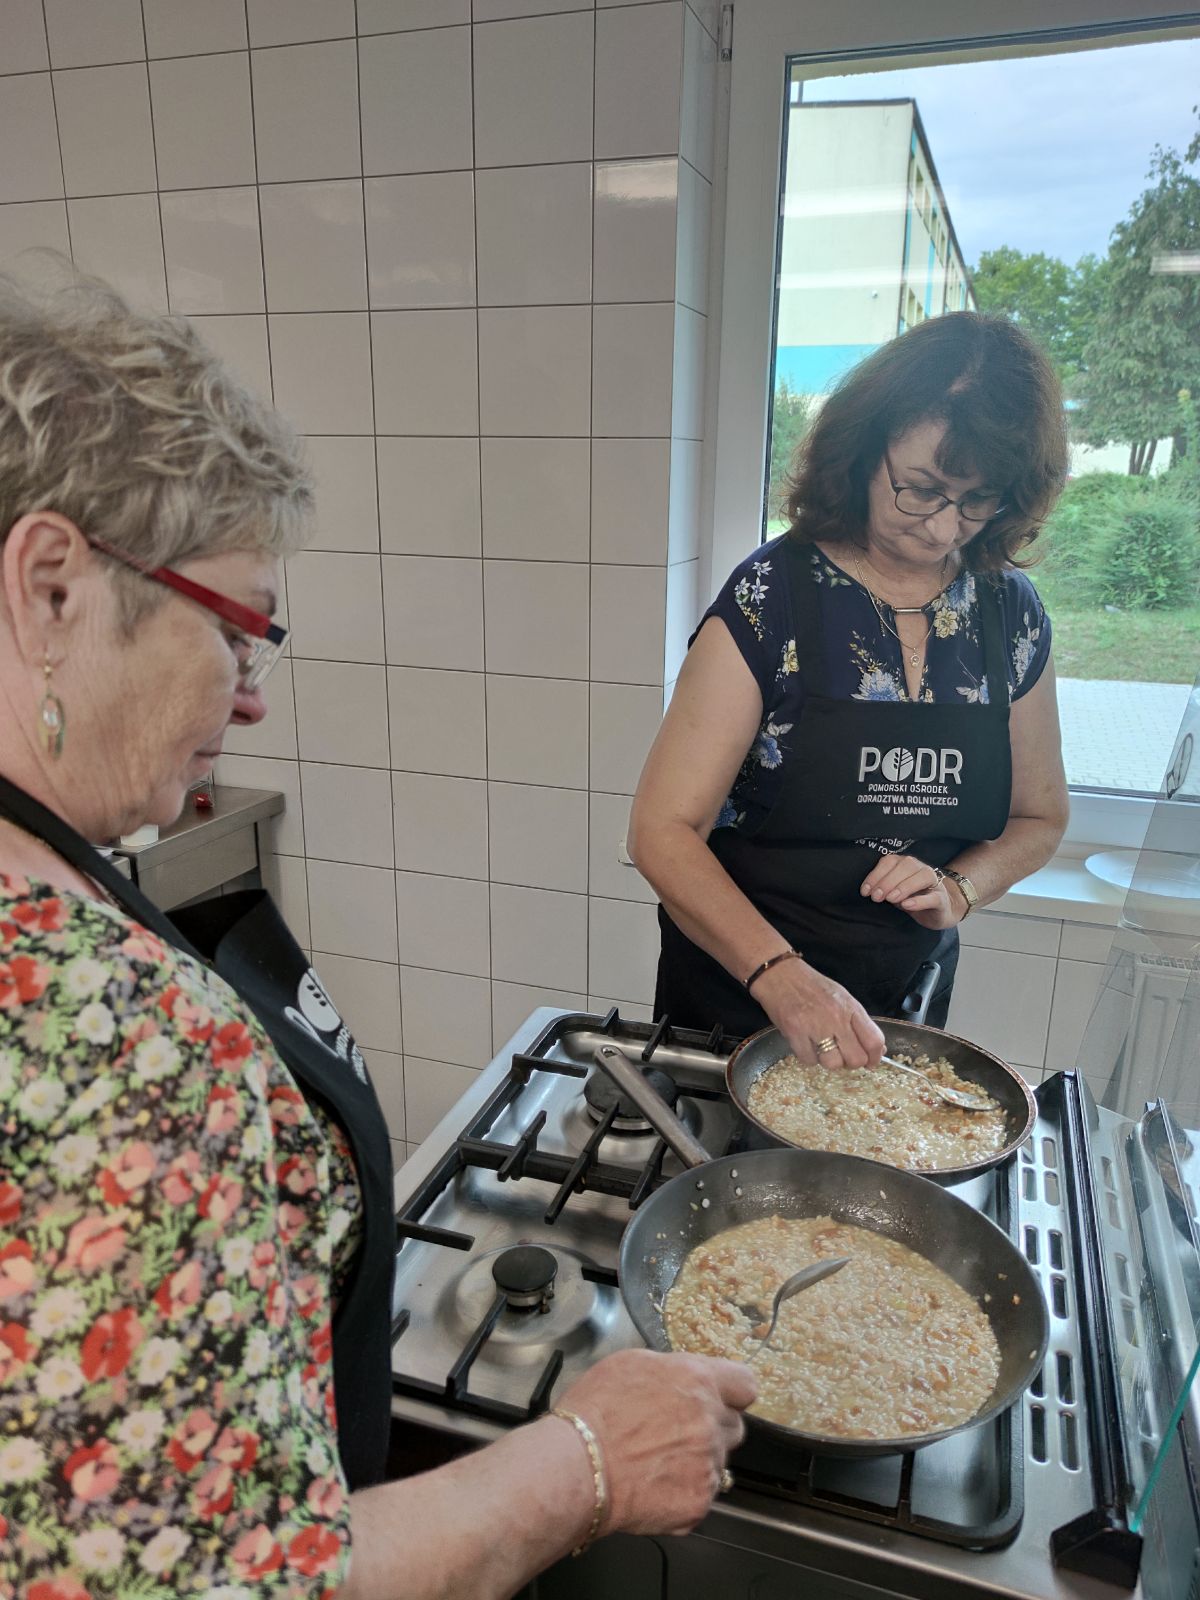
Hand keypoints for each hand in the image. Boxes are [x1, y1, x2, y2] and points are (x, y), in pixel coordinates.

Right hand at [556, 1349, 755, 1537]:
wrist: (577, 1466)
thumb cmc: (594, 1413)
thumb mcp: (631, 1364)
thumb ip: (672, 1370)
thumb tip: (683, 1378)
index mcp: (698, 1381)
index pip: (745, 1385)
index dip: (731, 1393)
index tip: (720, 1399)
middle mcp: (710, 1421)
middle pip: (734, 1426)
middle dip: (713, 1428)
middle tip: (678, 1433)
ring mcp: (708, 1465)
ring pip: (717, 1462)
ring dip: (697, 1461)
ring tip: (658, 1461)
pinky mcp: (698, 1502)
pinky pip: (701, 1495)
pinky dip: (683, 1492)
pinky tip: (653, 1485)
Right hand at [752, 955, 884, 1068]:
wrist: (779, 973)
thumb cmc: (812, 985)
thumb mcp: (841, 997)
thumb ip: (859, 1023)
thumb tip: (878, 1050)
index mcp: (850, 1007)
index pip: (874, 1040)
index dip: (875, 1057)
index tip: (870, 1063)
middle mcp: (836, 1017)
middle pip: (856, 1058)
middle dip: (851, 1063)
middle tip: (843, 1056)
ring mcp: (814, 1026)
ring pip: (833, 1064)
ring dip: (828, 1061)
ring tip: (822, 1049)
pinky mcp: (794, 1033)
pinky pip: (809, 1060)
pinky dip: (808, 1057)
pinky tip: (806, 1044)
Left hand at [861, 853, 962, 930]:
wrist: (940, 911)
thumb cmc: (913, 898)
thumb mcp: (895, 892)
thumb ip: (884, 888)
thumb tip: (869, 891)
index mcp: (906, 864)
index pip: (889, 862)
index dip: (875, 875)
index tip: (865, 891)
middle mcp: (920, 868)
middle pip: (905, 867)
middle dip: (887, 882)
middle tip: (876, 897)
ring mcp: (934, 882)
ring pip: (921, 877)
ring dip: (903, 887)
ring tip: (891, 899)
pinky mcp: (942, 899)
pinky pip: (932, 897)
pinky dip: (919, 900)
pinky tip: (907, 905)